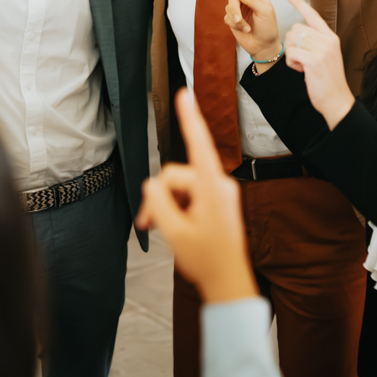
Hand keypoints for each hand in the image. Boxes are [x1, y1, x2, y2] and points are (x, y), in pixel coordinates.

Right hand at [135, 89, 257, 303]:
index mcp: (211, 188)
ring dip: (167, 205)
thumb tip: (152, 184)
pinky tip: (174, 228)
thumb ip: (158, 202)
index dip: (189, 118)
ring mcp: (220, 194)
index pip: (198, 144)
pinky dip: (178, 209)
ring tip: (161, 230)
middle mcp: (219, 185)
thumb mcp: (174, 231)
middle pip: (177, 175)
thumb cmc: (207, 259)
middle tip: (148, 223)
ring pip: (181, 186)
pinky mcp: (218, 203)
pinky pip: (191, 195)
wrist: (229, 283)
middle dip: (160, 196)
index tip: (184, 94)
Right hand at [217, 0, 279, 62]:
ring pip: (228, 7)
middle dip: (234, 9)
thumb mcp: (264, 12)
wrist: (264, 45)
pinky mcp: (232, 19)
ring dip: (236, 19)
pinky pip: (226, 17)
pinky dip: (235, 25)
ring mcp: (238, 9)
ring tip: (246, 28)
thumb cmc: (268, 28)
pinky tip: (244, 30)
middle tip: (239, 20)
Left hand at [283, 0, 354, 128]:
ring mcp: (321, 49)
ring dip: (292, 55)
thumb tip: (298, 33)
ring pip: (292, 41)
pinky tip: (302, 71)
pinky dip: (292, 63)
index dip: (298, 3)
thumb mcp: (326, 56)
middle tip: (303, 60)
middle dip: (293, 45)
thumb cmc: (328, 80)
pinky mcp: (313, 60)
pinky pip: (291, 54)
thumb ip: (316, 42)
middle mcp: (327, 40)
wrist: (337, 100)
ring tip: (304, 66)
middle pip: (295, 29)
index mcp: (330, 37)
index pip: (312, 15)